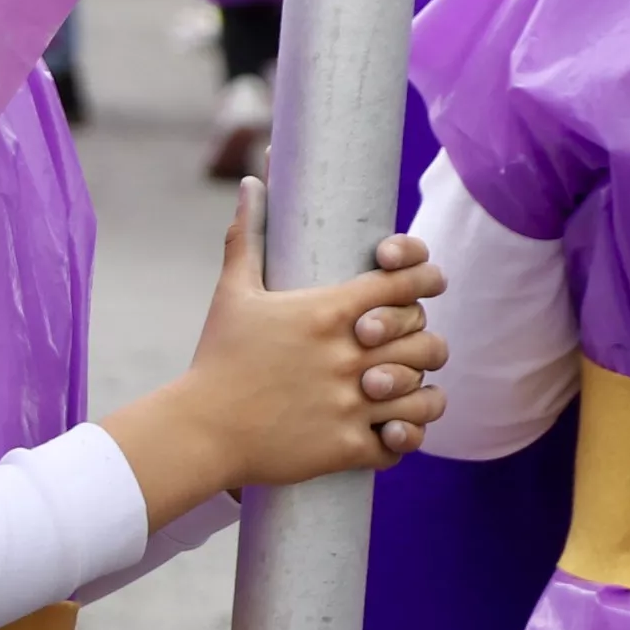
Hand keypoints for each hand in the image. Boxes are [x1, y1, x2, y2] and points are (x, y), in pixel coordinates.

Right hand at [96, 180, 447, 520]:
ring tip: (405, 388)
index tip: (428, 281)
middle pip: (425, 338)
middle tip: (405, 342)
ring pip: (425, 393)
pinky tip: (393, 427)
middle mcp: (346, 356)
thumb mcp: (233, 292)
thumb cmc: (218, 358)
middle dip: (422, 338)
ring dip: (421, 389)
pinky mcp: (348, 447)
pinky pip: (404, 441)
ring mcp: (350, 404)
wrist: (200, 430)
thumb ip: (248, 235)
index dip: (425, 276)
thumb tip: (250, 183)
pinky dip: (405, 435)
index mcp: (326, 312)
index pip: (403, 283)